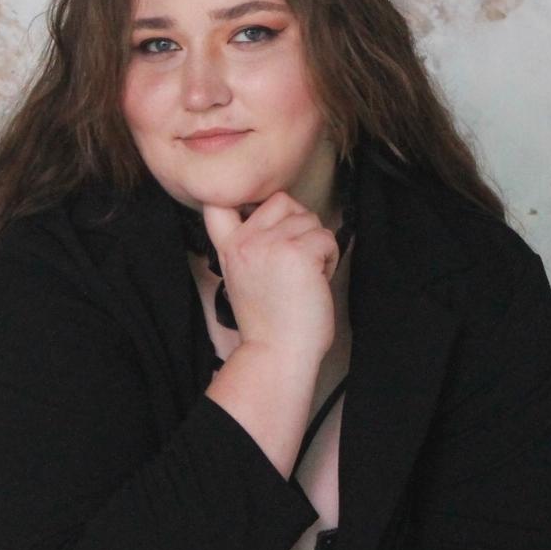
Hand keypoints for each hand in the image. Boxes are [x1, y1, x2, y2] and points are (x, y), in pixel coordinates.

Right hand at [202, 192, 339, 363]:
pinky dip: (330, 258)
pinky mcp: (298, 253)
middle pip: (282, 200)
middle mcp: (245, 241)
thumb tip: (284, 216)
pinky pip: (327, 237)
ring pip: (309, 219)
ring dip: (317, 244)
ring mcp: (271, 245)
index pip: (219, 201)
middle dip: (299, 223)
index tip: (257, 213)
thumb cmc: (269, 322)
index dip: (244, 196)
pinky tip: (318, 281)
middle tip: (297, 260)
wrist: (277, 353)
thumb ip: (252, 245)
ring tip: (306, 276)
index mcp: (229, 247)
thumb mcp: (244, 276)